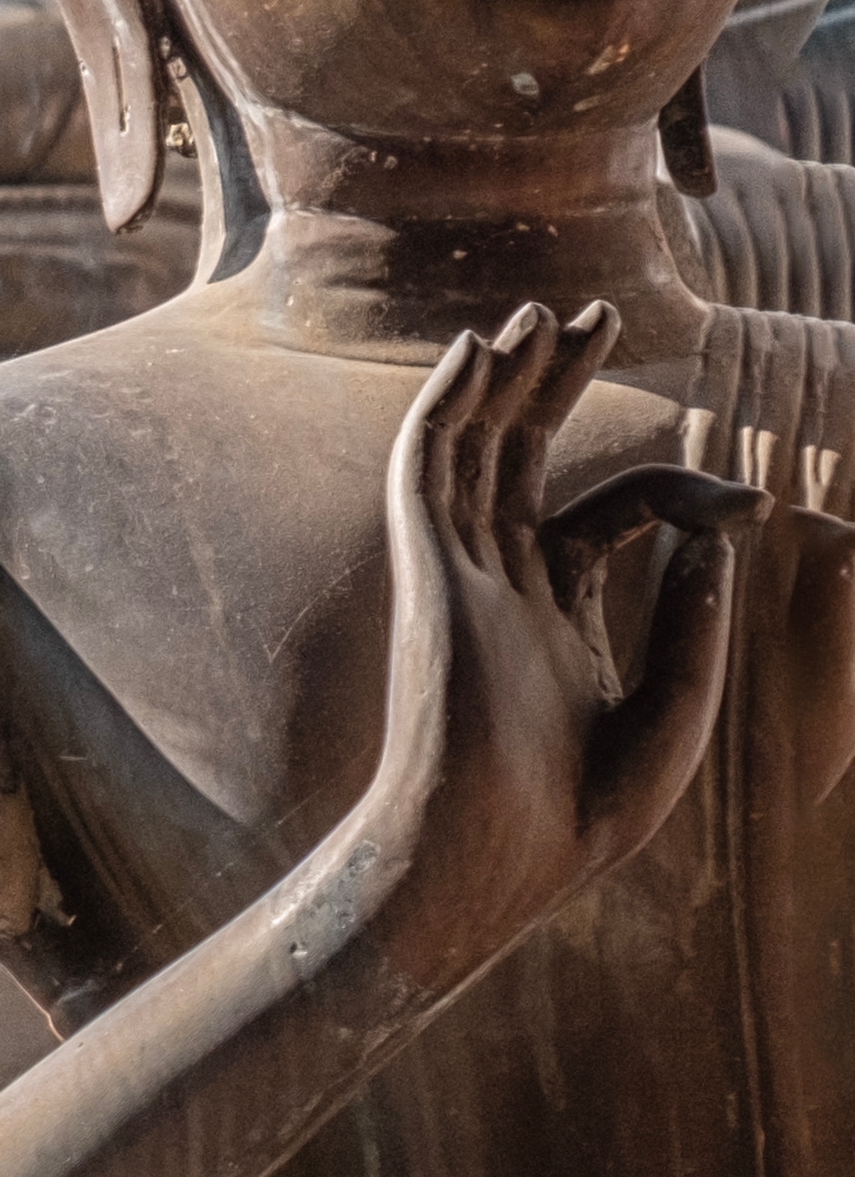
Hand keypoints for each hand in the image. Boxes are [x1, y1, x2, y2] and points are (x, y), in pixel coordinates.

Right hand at [342, 299, 740, 994]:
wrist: (489, 864)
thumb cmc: (573, 819)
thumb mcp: (675, 709)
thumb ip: (699, 619)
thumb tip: (721, 531)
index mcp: (556, 618)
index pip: (608, 515)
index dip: (681, 490)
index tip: (749, 503)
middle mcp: (501, 586)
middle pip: (524, 458)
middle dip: (558, 384)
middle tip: (598, 312)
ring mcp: (460, 578)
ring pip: (474, 449)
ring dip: (505, 377)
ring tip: (542, 312)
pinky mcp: (429, 577)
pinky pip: (427, 472)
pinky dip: (446, 407)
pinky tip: (476, 352)